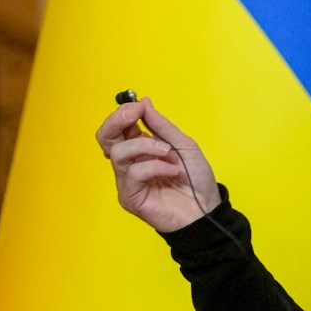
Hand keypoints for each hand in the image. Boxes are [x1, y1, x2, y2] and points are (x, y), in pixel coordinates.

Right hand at [96, 97, 220, 232]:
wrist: (206, 209)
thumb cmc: (195, 179)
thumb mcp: (182, 144)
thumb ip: (161, 125)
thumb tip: (143, 102)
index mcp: (139, 148)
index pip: (117, 127)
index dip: (123, 113)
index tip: (139, 106)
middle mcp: (129, 162)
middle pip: (105, 137)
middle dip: (116, 121)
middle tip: (135, 115)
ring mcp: (127, 180)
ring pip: (119, 153)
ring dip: (145, 146)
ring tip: (167, 153)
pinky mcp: (130, 197)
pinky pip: (133, 173)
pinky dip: (155, 166)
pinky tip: (171, 170)